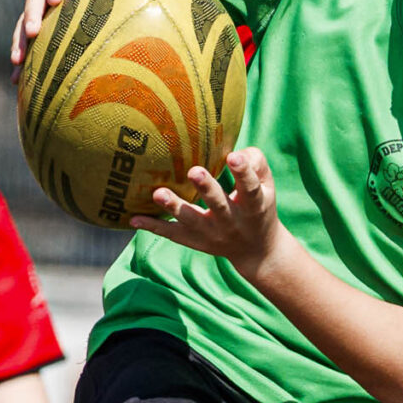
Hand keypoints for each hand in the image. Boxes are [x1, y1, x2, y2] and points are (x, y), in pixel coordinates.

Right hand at [13, 0, 168, 64]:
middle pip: (34, 0)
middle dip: (30, 16)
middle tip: (30, 32)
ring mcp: (41, 10)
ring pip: (23, 23)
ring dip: (18, 41)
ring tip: (16, 62)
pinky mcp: (38, 28)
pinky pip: (25, 43)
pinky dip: (22, 61)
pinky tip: (17, 81)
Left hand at [129, 150, 284, 272]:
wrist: (256, 250)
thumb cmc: (259, 208)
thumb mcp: (268, 187)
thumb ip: (256, 165)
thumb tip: (235, 151)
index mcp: (254, 207)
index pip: (250, 189)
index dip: (243, 172)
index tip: (233, 157)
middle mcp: (232, 222)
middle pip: (219, 205)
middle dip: (207, 189)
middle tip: (194, 171)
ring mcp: (211, 234)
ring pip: (191, 220)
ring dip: (175, 207)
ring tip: (158, 193)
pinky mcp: (194, 241)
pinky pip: (172, 234)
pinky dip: (153, 227)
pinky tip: (134, 219)